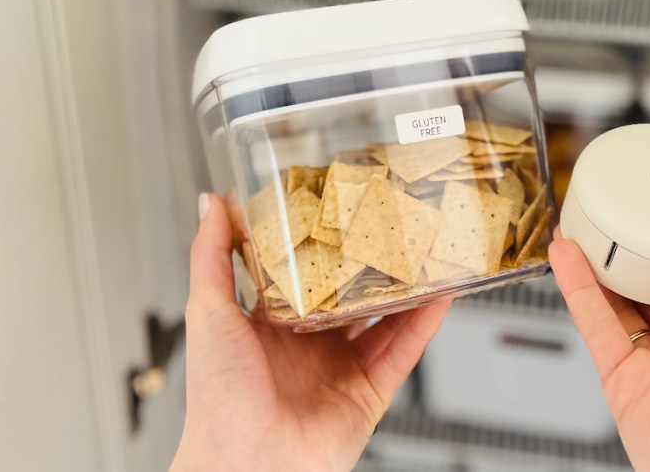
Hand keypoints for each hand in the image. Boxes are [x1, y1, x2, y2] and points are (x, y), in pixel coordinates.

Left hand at [171, 194, 450, 471]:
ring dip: (406, 289)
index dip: (323, 244)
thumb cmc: (218, 397)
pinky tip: (441, 295)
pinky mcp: (370, 392)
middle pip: (351, 294)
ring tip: (426, 252)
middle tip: (392, 225)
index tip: (340, 209)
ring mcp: (342, 368)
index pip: (303, 274)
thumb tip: (211, 203)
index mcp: (269, 326)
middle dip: (371, 263)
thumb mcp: (208, 312)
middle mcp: (309, 346)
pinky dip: (425, 324)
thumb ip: (212, 256)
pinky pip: (404, 352)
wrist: (246, 464)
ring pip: (385, 320)